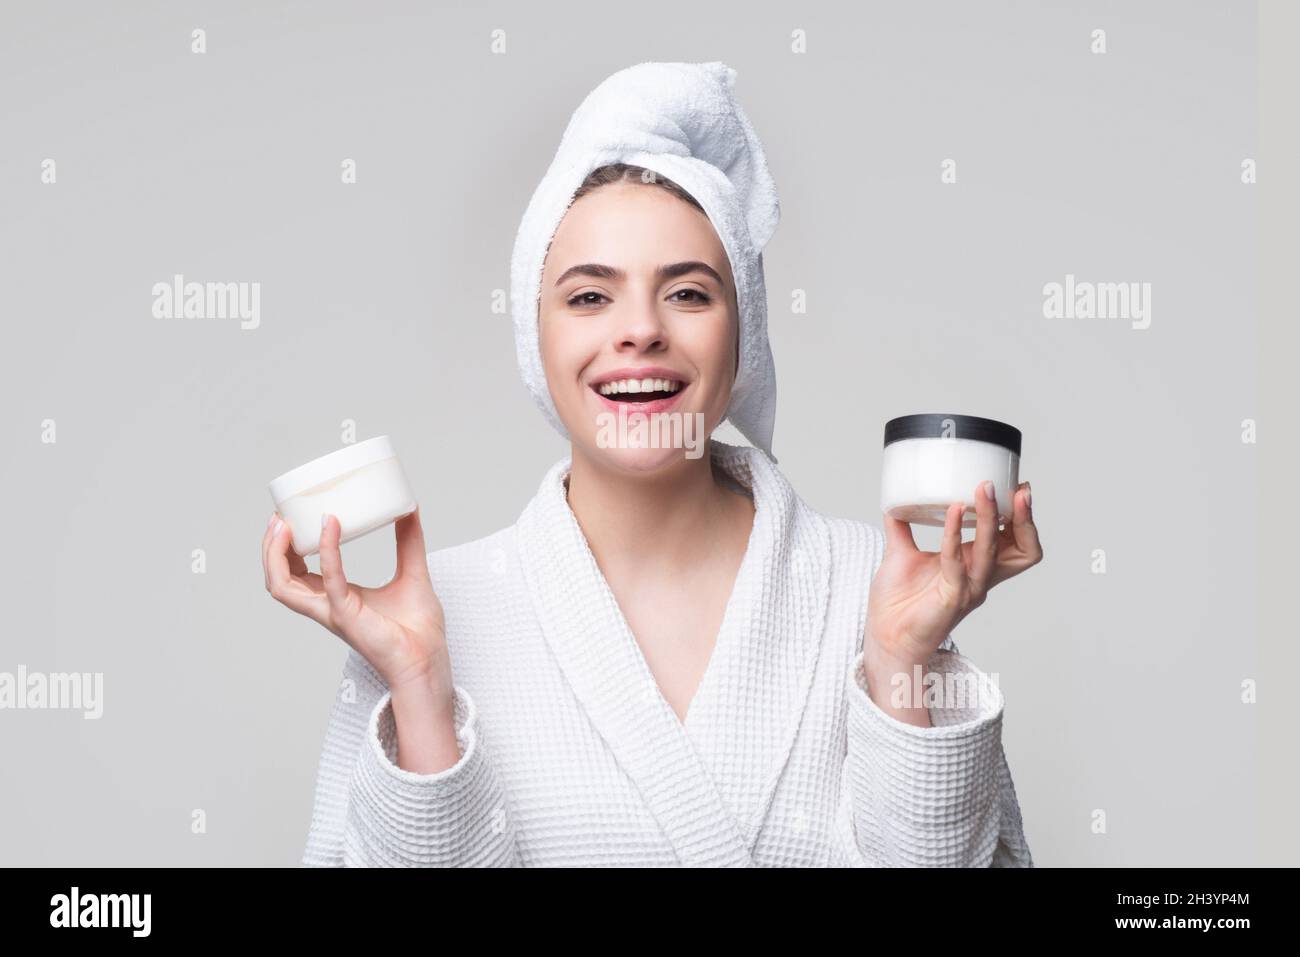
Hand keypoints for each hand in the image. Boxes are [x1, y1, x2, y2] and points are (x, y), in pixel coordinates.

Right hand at [262, 506, 452, 699]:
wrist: (429, 661)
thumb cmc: (418, 629)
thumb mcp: (412, 572)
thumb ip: (408, 541)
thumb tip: (410, 509)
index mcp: (335, 597)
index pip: (295, 573)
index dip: (284, 548)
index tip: (289, 518)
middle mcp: (327, 605)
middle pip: (278, 579)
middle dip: (270, 549)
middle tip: (278, 517)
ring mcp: (333, 611)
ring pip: (283, 586)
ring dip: (277, 555)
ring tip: (284, 524)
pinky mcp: (348, 614)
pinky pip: (330, 579)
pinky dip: (327, 550)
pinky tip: (331, 526)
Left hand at [866, 480, 1041, 676]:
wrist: (885, 637)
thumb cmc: (899, 603)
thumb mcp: (902, 553)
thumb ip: (900, 526)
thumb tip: (895, 498)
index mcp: (975, 564)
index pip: (1016, 540)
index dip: (1023, 516)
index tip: (1019, 486)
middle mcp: (980, 577)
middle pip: (1022, 548)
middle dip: (1024, 518)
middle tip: (1016, 489)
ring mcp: (969, 588)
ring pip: (992, 550)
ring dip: (990, 518)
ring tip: (984, 489)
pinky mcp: (952, 598)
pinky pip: (958, 562)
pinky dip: (954, 534)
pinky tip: (953, 511)